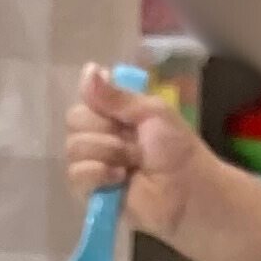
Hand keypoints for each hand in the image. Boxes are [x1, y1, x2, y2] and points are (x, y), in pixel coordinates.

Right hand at [63, 59, 210, 228]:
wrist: (187, 192)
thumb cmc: (176, 150)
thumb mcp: (152, 112)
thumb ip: (116, 95)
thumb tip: (88, 69)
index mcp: (112, 112)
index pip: (84, 98)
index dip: (99, 104)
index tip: (123, 114)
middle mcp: (98, 134)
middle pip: (74, 121)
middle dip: (106, 132)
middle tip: (135, 144)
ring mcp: (92, 163)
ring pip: (74, 148)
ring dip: (107, 153)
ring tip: (132, 164)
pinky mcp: (91, 191)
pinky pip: (75, 175)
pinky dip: (97, 174)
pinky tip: (119, 179)